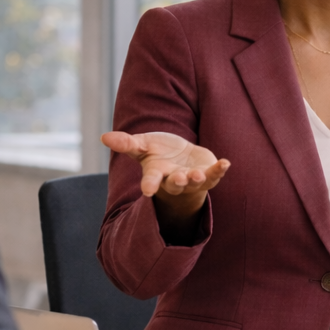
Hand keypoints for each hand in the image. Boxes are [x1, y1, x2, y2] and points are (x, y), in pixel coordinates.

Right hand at [101, 130, 229, 203]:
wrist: (181, 159)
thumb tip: (103, 137)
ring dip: (197, 178)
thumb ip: (127, 144)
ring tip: (199, 174)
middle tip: (179, 178)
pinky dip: (220, 170)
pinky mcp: (208, 175)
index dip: (149, 185)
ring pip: (195, 182)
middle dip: (178, 182)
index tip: (147, 192)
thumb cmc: (159, 153)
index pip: (151, 181)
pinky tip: (226, 163)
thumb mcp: (142, 146)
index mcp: (157, 174)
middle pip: (175, 184)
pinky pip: (215, 175)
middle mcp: (174, 180)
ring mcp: (192, 180)